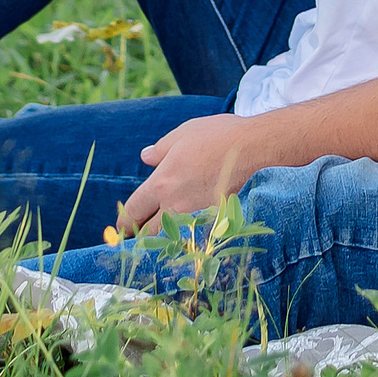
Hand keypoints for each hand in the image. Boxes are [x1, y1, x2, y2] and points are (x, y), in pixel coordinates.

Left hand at [119, 114, 270, 234]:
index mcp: (161, 183)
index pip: (133, 210)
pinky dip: (189, 240)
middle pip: (147, 233)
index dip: (124, 221)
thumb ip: (160, 149)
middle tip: (137, 238)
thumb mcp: (184, 134)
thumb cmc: (219, 136)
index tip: (121, 227)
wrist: (257, 149)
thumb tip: (145, 157)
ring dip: (163, 241)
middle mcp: (175, 205)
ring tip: (160, 242)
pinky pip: (196, 238)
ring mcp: (196, 217)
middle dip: (140, 236)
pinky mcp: (216, 223)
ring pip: (171, 240)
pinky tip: (189, 239)